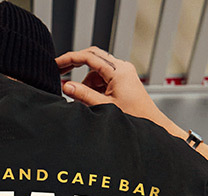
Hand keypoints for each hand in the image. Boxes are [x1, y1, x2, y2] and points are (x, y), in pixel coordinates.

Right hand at [56, 47, 173, 130]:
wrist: (151, 126)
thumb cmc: (135, 118)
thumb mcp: (104, 107)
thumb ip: (84, 96)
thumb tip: (66, 86)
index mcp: (118, 70)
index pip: (89, 57)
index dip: (70, 59)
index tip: (56, 64)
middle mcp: (122, 68)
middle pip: (92, 58)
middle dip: (75, 65)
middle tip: (60, 72)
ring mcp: (123, 74)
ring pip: (96, 71)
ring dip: (86, 83)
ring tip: (84, 101)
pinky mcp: (123, 82)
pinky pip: (103, 79)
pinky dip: (94, 88)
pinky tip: (93, 101)